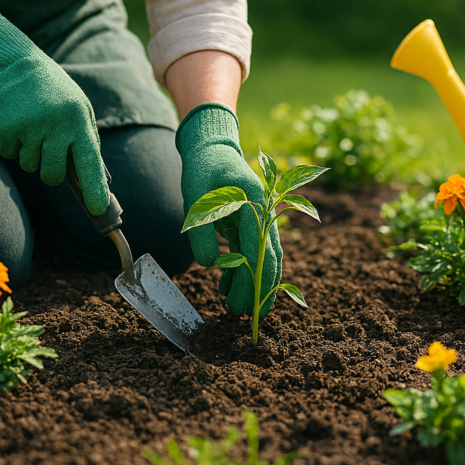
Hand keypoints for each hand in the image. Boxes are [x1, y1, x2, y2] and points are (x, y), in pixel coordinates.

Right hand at [0, 10, 108, 214]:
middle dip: (49, 171)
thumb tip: (97, 179)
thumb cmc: (53, 92)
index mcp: (78, 120)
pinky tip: (13, 120)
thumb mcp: (78, 108)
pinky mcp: (4, 127)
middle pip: (52, 175)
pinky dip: (8, 142)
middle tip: (47, 150)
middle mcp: (55, 126)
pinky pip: (7, 152)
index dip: (94, 187)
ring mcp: (28, 127)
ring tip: (30, 125)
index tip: (98, 208)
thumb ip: (85, 140)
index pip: (89, 161)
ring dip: (28, 152)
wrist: (13, 63)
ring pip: (28, 165)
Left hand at [176, 103, 280, 316]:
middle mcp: (265, 212)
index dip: (252, 281)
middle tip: (244, 315)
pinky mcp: (252, 223)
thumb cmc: (202, 169)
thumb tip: (212, 265)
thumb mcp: (195, 197)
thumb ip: (202, 231)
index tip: (244, 305)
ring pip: (263, 258)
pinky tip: (228, 287)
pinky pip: (253, 251)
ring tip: (235, 307)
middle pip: (269, 258)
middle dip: (259, 289)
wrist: (212, 148)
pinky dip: (244, 271)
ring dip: (253, 283)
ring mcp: (261, 218)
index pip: (258, 250)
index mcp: (255, 204)